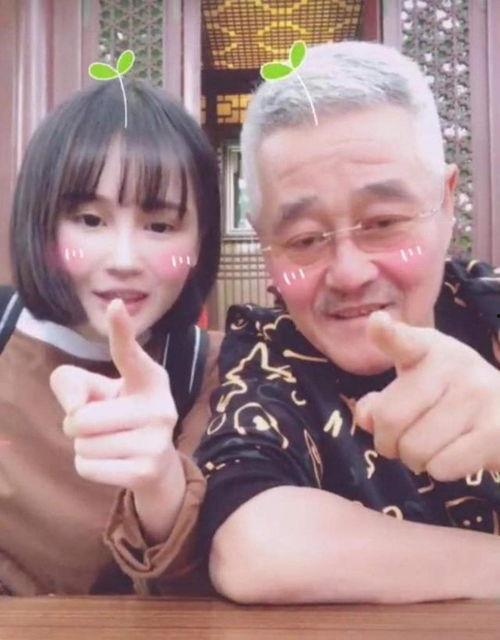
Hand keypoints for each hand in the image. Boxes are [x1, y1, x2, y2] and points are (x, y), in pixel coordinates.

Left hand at [50, 299, 177, 492]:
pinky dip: (89, 467)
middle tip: (99, 427)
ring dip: (85, 448)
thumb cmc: (120, 418)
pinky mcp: (147, 470)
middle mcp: (160, 406)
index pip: (128, 353)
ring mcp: (157, 439)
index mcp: (149, 378)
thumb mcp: (98, 393)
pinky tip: (112, 463)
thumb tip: (75, 408)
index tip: (115, 304)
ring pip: (83, 444)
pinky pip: (87, 467)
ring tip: (111, 445)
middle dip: (76, 426)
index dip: (120, 329)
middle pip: (82, 417)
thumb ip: (72, 383)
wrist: (156, 466)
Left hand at [355, 311, 499, 480]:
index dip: (388, 334)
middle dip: (387, 442)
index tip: (377, 324)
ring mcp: (480, 395)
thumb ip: (381, 403)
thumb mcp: (412, 390)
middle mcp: (455, 364)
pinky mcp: (497, 431)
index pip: (403, 341)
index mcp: (427, 349)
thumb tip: (366, 418)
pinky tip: (454, 456)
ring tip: (433, 447)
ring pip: (414, 449)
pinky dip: (439, 470)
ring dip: (415, 460)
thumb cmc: (448, 400)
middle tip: (403, 442)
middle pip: (390, 418)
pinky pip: (442, 467)